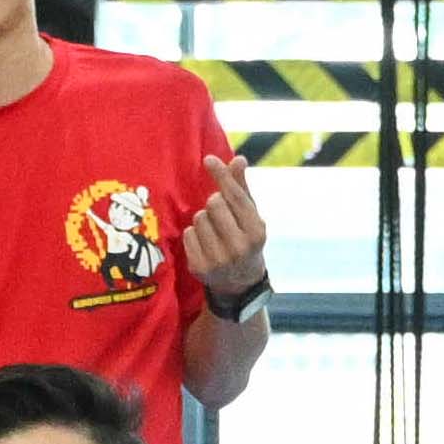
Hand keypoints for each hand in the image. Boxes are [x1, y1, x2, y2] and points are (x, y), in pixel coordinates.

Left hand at [184, 150, 270, 304]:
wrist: (240, 285)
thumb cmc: (245, 240)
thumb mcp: (250, 216)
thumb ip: (242, 188)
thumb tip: (238, 159)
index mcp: (256, 232)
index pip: (235, 197)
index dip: (222, 176)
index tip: (209, 159)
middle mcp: (239, 248)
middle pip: (214, 203)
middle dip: (215, 204)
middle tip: (221, 215)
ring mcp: (219, 260)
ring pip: (199, 218)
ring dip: (203, 219)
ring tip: (214, 231)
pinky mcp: (200, 268)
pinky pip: (188, 234)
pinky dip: (193, 234)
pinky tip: (205, 244)